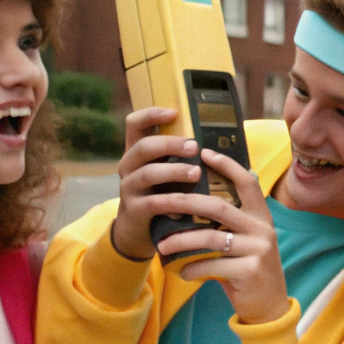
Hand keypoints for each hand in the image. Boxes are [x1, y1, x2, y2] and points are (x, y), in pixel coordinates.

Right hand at [109, 107, 217, 260]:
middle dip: (170, 144)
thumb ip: (179, 156)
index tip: (173, 112)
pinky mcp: (135, 210)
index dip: (151, 114)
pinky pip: (155, 203)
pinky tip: (189, 204)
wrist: (138, 230)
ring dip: (175, 171)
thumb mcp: (165, 171)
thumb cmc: (161, 193)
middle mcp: (128, 166)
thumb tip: (215, 139)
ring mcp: (129, 188)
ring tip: (197, 173)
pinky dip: (174, 202)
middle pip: (144, 147)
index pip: (134, 123)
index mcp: (136, 151)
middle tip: (195, 146)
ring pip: (149, 173)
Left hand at [163, 149, 289, 324]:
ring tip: (162, 246)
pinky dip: (192, 268)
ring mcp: (258, 250)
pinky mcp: (251, 271)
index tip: (203, 152)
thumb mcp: (244, 241)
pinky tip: (182, 272)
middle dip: (187, 203)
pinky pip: (212, 264)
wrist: (268, 306)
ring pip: (211, 238)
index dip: (226, 166)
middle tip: (162, 203)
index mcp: (260, 216)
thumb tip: (188, 202)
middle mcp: (262, 229)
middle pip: (219, 207)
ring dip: (181, 241)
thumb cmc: (247, 268)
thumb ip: (228, 223)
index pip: (246, 182)